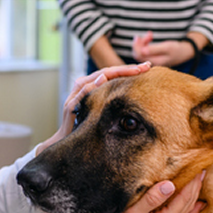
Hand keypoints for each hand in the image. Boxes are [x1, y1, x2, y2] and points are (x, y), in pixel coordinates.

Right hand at [36, 62, 151, 153]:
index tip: (148, 67)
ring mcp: (76, 96)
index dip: (129, 70)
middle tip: (145, 66)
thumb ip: (114, 106)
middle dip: (126, 68)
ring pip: (95, 78)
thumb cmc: (86, 130)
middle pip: (106, 72)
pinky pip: (82, 93)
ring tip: (132, 70)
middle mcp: (83, 88)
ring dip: (114, 72)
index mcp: (92, 88)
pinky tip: (104, 79)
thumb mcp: (103, 115)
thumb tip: (141, 106)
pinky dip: (93, 85)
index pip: (112, 75)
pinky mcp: (71, 107)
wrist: (65, 146)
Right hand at [98, 171, 205, 212]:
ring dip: (195, 195)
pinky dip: (192, 209)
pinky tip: (197, 204)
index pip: (184, 199)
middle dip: (196, 187)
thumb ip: (152, 198)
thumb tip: (170, 185)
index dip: (193, 183)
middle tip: (203, 170)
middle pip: (189, 204)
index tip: (199, 168)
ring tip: (201, 181)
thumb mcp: (132, 210)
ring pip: (187, 210)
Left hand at [132, 31, 197, 67]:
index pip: (139, 56)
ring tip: (150, 34)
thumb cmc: (177, 49)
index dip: (136, 46)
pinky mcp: (154, 56)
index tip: (138, 37)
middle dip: (140, 43)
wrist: (186, 52)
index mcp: (155, 62)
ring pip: (142, 51)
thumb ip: (154, 49)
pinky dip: (146, 42)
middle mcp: (152, 62)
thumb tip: (142, 51)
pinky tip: (150, 36)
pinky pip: (146, 50)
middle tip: (148, 34)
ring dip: (143, 42)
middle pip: (138, 54)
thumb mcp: (167, 47)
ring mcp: (153, 60)